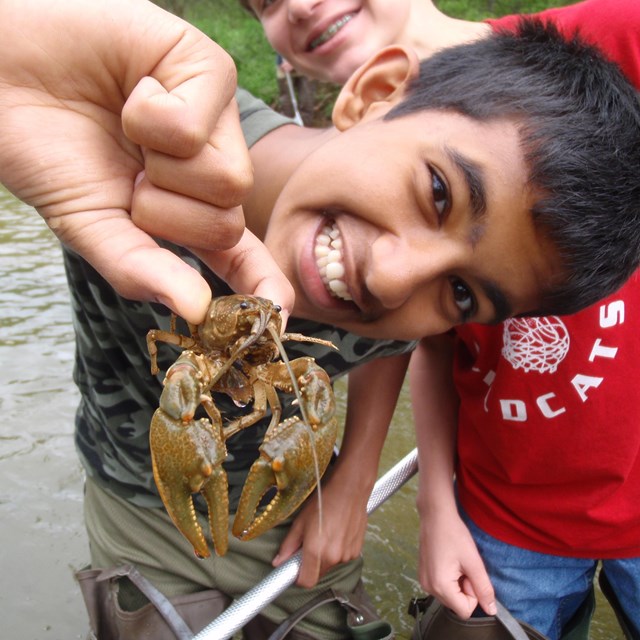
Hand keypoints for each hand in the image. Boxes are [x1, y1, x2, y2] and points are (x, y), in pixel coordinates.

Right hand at [0, 0, 293, 324]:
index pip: (239, 257)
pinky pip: (195, 127)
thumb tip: (195, 310)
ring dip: (159, 167)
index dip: (259, 285)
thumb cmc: (50, 149)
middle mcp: (214, 167)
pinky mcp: (213, 71)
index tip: (276, 315)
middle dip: (166, 214)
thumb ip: (140, 269)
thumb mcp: (92, 227)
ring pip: (228, 182)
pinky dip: (146, 116)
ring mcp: (220, 122)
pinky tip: (133, 92)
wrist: (6, 69)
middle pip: (230, 225)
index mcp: (189, 209)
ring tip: (127, 130)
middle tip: (129, 176)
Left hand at [273, 472, 368, 586]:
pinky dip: (338, 549)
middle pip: (318, 573)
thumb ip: (288, 545)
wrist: (350, 489)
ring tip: (326, 532)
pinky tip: (337, 532)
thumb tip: (278, 562)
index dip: (298, 577)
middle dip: (311, 563)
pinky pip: (342, 557)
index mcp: (316, 552)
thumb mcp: (300, 522)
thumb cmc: (324, 501)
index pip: (306, 581)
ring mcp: (347, 555)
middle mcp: (333, 558)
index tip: (295, 568)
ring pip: (330, 564)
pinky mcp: (357, 550)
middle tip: (310, 542)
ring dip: (326, 555)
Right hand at [418, 508, 495, 617]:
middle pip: (456, 604)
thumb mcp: (474, 562)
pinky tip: (448, 560)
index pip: (465, 610)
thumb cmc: (454, 535)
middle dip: (464, 588)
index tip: (469, 572)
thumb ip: (483, 589)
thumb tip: (491, 610)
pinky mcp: (423, 574)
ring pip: (450, 595)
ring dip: (457, 583)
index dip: (473, 594)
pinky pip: (442, 587)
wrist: (435, 515)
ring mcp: (424, 581)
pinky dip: (449, 578)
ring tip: (455, 561)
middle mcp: (428, 588)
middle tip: (463, 565)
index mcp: (440, 587)